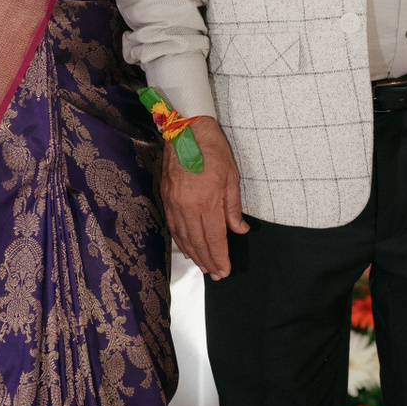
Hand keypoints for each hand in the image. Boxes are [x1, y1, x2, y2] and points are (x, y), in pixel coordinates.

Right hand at [161, 116, 247, 277]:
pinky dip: (181, 241)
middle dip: (208, 261)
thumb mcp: (231, 177)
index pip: (214, 238)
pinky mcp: (166, 198)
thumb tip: (239, 230)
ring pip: (184, 237)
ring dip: (194, 255)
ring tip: (204, 267)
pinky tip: (188, 249)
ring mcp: (174, 204)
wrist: (186, 131)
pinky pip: (173, 227)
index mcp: (206, 201)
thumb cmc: (213, 150)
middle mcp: (187, 207)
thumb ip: (233, 207)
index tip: (225, 270)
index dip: (220, 256)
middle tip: (216, 274)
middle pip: (198, 242)